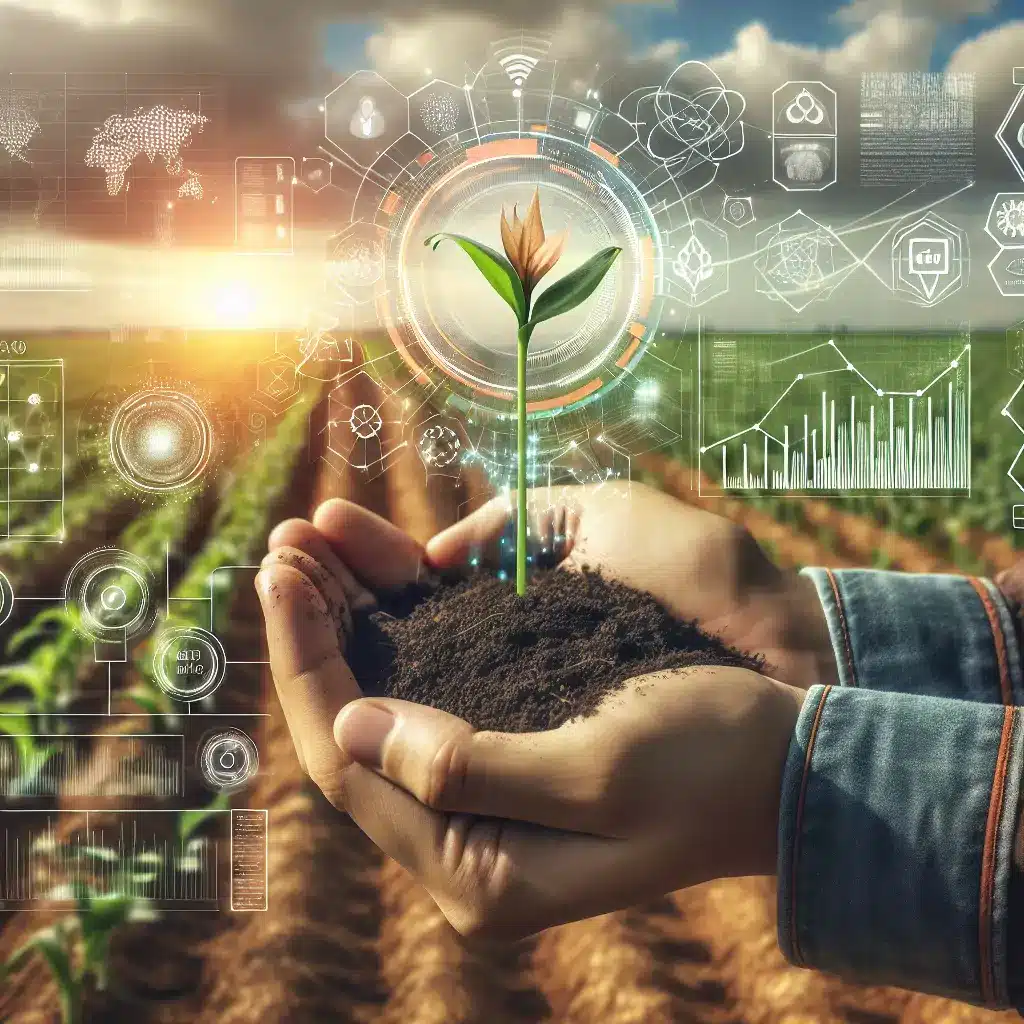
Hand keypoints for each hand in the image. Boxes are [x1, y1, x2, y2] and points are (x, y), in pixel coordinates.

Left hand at [256, 498, 805, 939]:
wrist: (790, 768)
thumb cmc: (712, 764)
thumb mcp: (598, 772)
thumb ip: (469, 767)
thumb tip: (355, 728)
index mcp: (479, 873)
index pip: (349, 764)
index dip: (306, 664)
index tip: (282, 573)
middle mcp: (467, 852)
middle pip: (352, 739)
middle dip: (314, 638)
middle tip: (284, 549)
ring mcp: (484, 813)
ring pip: (381, 718)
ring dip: (345, 635)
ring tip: (310, 557)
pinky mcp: (507, 771)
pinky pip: (423, 708)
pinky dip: (393, 645)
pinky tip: (373, 591)